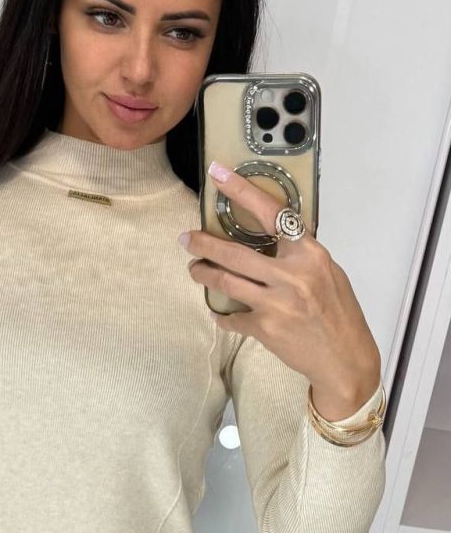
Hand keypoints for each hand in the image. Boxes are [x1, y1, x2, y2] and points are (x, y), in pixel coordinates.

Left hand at [179, 160, 380, 416]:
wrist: (345, 359)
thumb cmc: (338, 312)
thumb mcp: (326, 273)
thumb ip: (297, 255)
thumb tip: (267, 236)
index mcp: (310, 254)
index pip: (272, 213)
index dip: (242, 191)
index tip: (218, 174)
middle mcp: (292, 275)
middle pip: (234, 252)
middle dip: (203, 244)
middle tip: (186, 239)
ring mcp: (277, 303)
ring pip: (225, 281)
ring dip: (203, 273)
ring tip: (195, 269)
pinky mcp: (265, 327)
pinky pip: (232, 316)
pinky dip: (224, 314)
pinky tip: (221, 311)